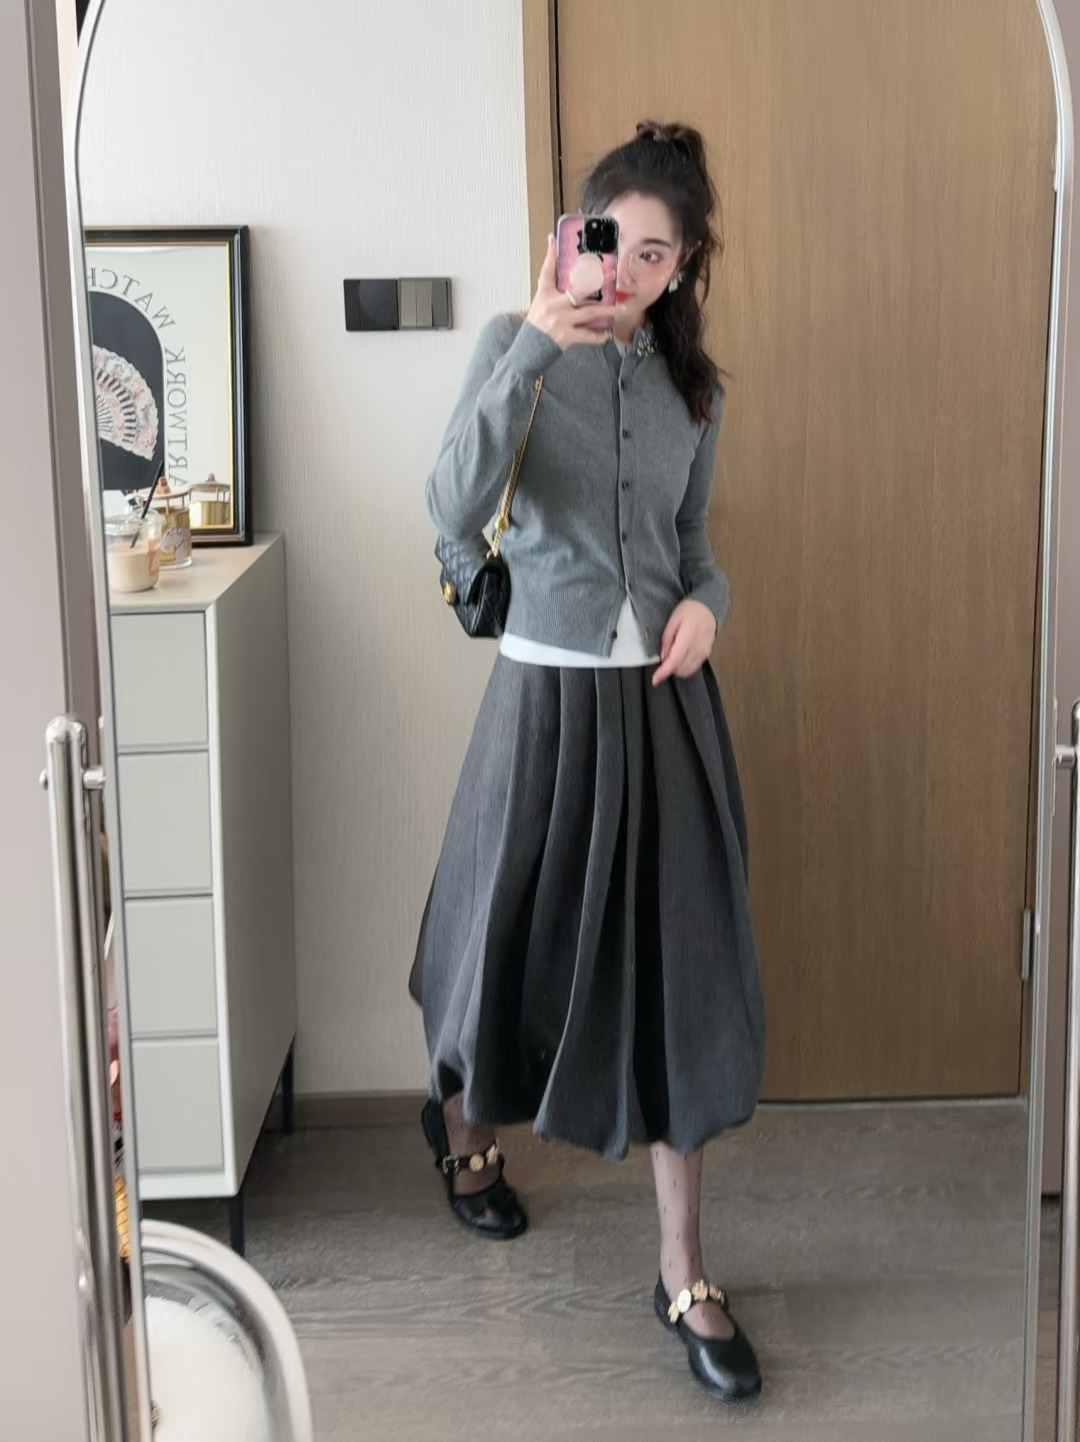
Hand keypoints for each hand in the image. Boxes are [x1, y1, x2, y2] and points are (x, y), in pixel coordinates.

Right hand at [525, 233, 616, 349]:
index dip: (551, 254)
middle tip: (613, 275)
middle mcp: (555, 305)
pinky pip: (586, 336)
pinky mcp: (567, 336)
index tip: (554, 238)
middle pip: (579, 290)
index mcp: (546, 293)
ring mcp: (562, 321)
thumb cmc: (538, 320)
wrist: (530, 346)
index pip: (547, 270)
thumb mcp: (541, 298)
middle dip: (597, 282)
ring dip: (606, 311)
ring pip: (589, 313)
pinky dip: (597, 336)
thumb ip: (550, 279)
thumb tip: (554, 253)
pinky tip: (607, 335)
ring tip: (621, 309)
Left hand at [652, 599, 717, 685]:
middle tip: (662, 661)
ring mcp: (703, 652)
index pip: (675, 660)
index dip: (664, 672)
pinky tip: (680, 658)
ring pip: (687, 671)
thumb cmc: (691, 610)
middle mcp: (698, 647)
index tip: (655, 679)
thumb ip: (667, 640)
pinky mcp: (706, 655)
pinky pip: (693, 667)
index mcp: (688, 636)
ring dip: (676, 669)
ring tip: (672, 656)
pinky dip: (684, 667)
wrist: (709, 607)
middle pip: (680, 669)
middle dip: (668, 669)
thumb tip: (663, 657)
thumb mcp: (673, 620)